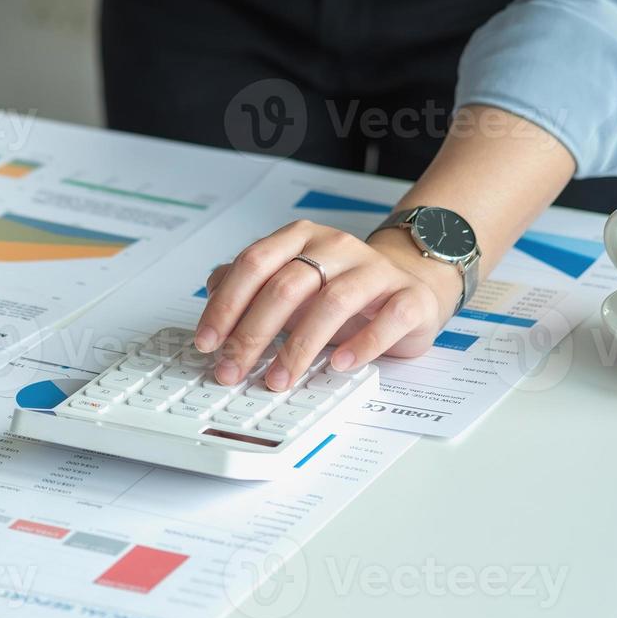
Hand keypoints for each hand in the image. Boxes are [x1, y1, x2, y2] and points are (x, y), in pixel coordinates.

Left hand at [194, 220, 461, 390]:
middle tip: (234, 369)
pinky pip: (387, 319)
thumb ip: (251, 283)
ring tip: (279, 378)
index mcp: (300, 239)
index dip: (226, 305)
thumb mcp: (292, 283)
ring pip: (332, 302)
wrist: (409, 284)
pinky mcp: (409, 297)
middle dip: (253, 333)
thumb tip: (212, 289)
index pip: (253, 263)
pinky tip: (338, 364)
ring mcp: (375, 270)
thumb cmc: (342, 289)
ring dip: (299, 346)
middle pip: (286, 286)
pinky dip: (361, 344)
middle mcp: (336, 247)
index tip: (208, 342)